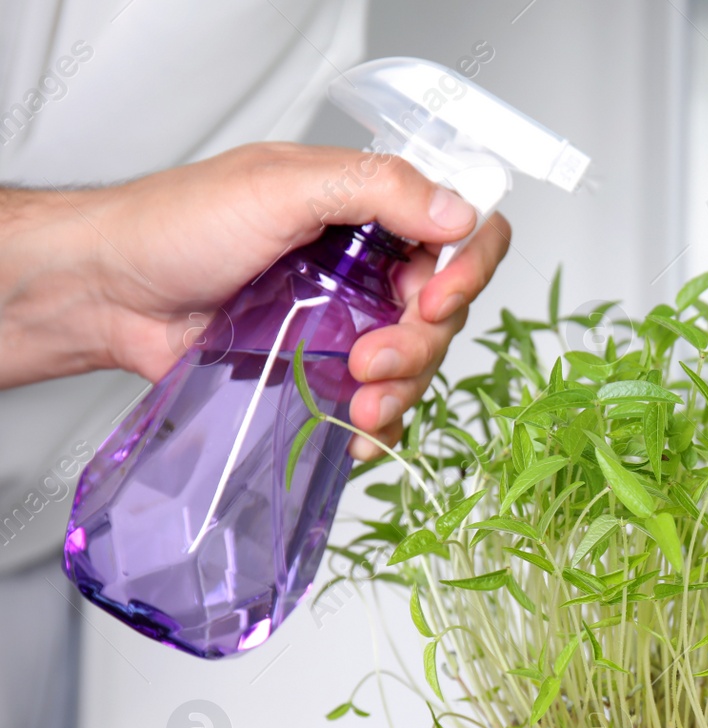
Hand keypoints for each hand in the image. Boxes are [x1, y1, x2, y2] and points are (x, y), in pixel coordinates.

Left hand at [0, 143, 511, 458]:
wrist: (109, 293)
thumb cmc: (178, 225)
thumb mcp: (281, 186)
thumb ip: (376, 190)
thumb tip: (459, 213)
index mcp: (371, 212)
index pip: (462, 232)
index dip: (469, 267)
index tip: (437, 297)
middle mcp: (369, 268)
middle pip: (446, 312)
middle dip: (422, 343)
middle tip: (374, 357)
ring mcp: (349, 323)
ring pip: (419, 364)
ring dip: (402, 388)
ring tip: (359, 399)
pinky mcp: (323, 373)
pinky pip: (378, 407)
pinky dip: (378, 428)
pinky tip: (358, 433)